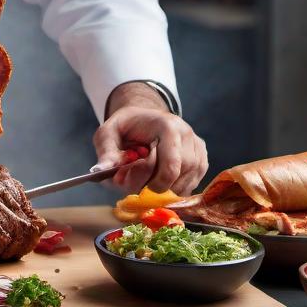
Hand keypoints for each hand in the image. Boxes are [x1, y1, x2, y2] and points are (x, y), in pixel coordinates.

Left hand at [93, 82, 207, 196]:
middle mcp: (188, 137)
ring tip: (144, 175)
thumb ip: (106, 150)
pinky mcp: (202, 163)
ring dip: (159, 188)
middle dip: (149, 185)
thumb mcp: (108, 132)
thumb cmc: (126, 126)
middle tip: (132, 179)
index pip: (170, 166)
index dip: (148, 180)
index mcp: (167, 126)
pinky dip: (170, 188)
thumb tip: (103, 170)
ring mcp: (199, 151)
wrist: (145, 118)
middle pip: (175, 179)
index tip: (128, 178)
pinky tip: (156, 177)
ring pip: (182, 187)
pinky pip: (188, 187)